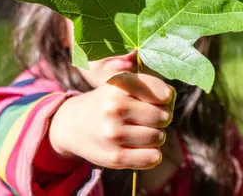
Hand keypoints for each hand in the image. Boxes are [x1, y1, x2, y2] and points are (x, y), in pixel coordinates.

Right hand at [49, 72, 175, 169]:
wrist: (72, 124)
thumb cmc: (107, 102)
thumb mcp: (122, 85)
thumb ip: (150, 87)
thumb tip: (170, 98)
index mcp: (119, 85)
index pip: (163, 93)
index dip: (165, 98)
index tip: (158, 99)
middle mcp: (115, 107)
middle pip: (164, 117)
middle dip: (161, 118)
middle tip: (147, 118)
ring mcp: (114, 133)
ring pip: (159, 137)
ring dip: (155, 136)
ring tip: (139, 131)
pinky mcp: (115, 157)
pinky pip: (153, 157)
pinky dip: (152, 154)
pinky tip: (140, 147)